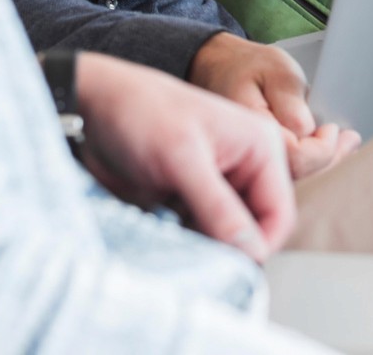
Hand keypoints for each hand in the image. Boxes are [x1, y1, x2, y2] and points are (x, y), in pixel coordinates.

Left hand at [72, 51, 295, 259]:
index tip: (227, 267)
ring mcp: (218, 184)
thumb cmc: (141, 112)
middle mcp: (246, 166)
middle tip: (192, 251)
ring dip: (203, 246)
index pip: (279, 213)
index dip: (258, 245)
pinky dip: (185, 241)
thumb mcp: (182, 159)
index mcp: (260, 147)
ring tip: (171, 235)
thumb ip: (219, 207)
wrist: (93, 106)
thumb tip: (252, 252)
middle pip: (254, 229)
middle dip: (228, 247)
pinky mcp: (191, 198)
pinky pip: (200, 234)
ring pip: (226, 236)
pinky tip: (162, 230)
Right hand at [188, 32, 360, 178]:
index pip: (294, 158)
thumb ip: (292, 103)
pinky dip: (312, 159)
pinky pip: (289, 170)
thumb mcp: (277, 72)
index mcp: (249, 132)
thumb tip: (308, 131)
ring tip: (345, 142)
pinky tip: (327, 146)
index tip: (332, 129)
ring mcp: (251, 163)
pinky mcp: (258, 164)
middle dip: (329, 159)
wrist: (222, 69)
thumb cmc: (249, 67)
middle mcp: (246, 156)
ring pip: (295, 176)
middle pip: (297, 174)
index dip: (320, 149)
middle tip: (351, 140)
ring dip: (324, 161)